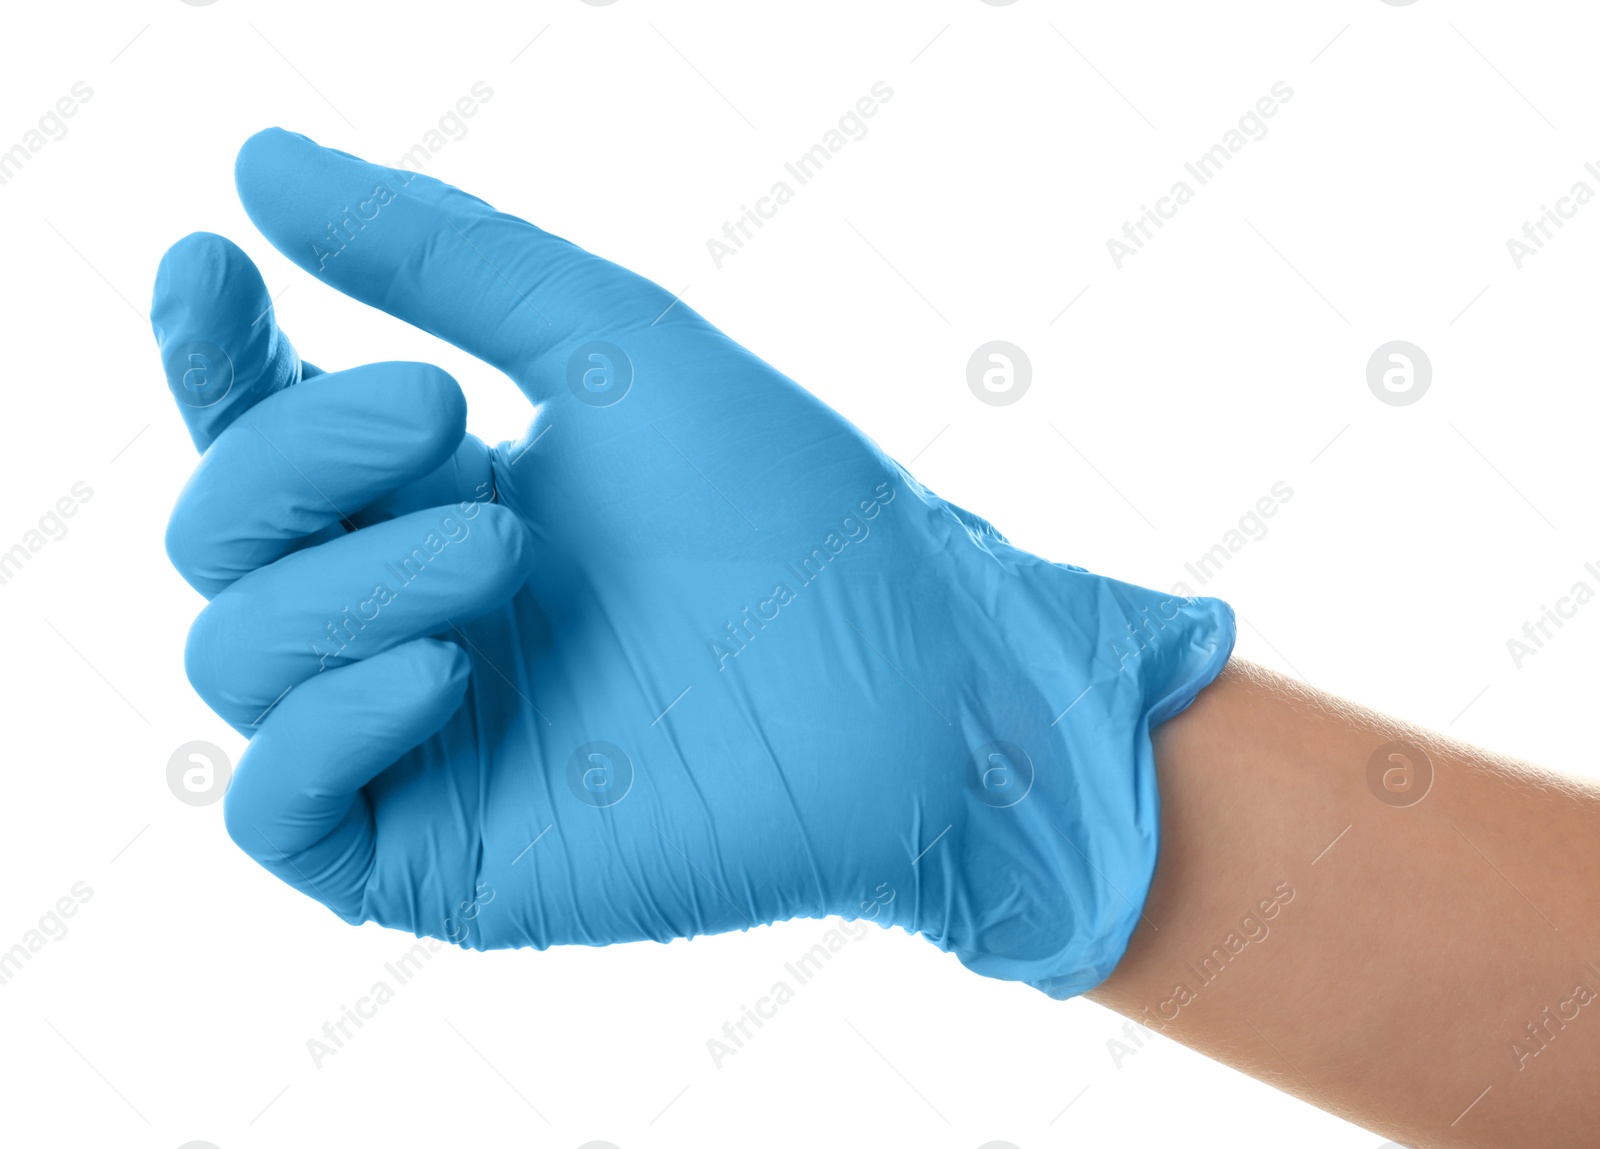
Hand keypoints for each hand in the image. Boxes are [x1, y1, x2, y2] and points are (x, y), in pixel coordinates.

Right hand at [152, 128, 1233, 997]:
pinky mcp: (439, 858)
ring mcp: (414, 741)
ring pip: (234, 660)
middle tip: (446, 411)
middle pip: (221, 537)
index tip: (211, 262)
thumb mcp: (613, 348)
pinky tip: (441, 670)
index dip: (208, 352)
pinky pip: (277, 811)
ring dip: (343, 582)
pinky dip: (323, 727)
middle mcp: (404, 615)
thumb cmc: (788, 511)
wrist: (911, 682)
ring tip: (506, 553)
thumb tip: (259, 159)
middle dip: (300, 458)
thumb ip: (444, 259)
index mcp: (433, 498)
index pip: (255, 429)